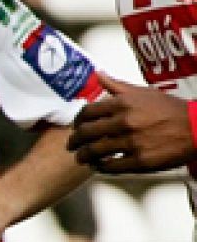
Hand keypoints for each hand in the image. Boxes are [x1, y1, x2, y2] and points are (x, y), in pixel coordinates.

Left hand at [69, 74, 196, 172]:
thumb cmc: (171, 109)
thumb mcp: (144, 92)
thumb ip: (118, 86)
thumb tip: (97, 75)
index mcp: (123, 103)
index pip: (87, 112)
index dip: (77, 121)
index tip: (76, 126)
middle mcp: (124, 122)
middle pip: (86, 133)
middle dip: (74, 141)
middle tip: (71, 145)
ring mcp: (132, 142)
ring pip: (95, 151)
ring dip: (84, 156)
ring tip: (81, 158)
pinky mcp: (141, 161)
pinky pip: (111, 167)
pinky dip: (101, 167)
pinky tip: (99, 166)